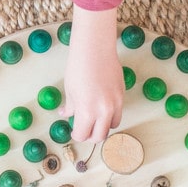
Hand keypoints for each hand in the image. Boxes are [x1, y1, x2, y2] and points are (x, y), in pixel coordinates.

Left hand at [60, 6, 123, 143]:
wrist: (94, 49)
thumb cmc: (78, 68)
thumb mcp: (70, 90)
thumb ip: (70, 107)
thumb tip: (65, 114)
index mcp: (87, 111)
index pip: (83, 135)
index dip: (77, 135)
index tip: (74, 131)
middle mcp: (103, 111)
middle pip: (99, 136)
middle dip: (90, 135)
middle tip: (84, 129)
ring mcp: (115, 104)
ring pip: (112, 126)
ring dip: (102, 126)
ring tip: (94, 119)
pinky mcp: (122, 95)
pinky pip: (118, 113)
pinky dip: (110, 115)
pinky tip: (101, 107)